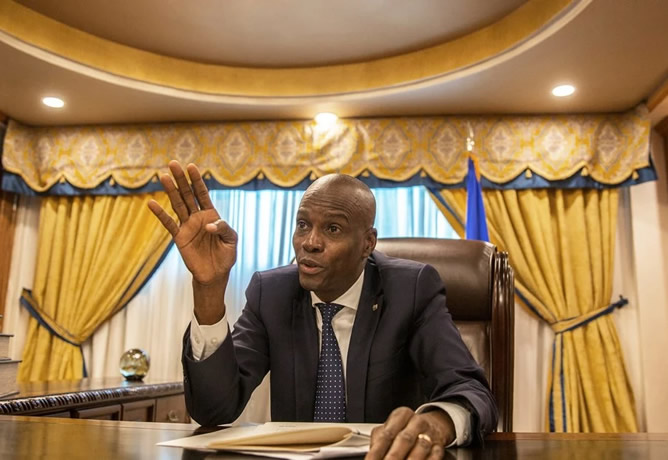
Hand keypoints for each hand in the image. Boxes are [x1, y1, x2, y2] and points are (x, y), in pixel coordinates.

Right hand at [148, 161, 236, 322]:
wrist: (215, 275)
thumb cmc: (225, 256)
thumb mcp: (231, 240)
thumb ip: (223, 228)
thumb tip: (208, 224)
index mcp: (211, 214)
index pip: (203, 193)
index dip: (197, 180)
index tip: (191, 166)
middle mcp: (197, 217)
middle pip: (187, 194)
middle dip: (181, 179)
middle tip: (172, 163)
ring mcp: (187, 226)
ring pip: (177, 205)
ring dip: (170, 191)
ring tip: (162, 176)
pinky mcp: (179, 238)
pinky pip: (169, 224)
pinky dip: (160, 214)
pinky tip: (151, 204)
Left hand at [366, 407, 454, 459]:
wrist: (435, 424)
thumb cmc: (408, 427)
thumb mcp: (392, 426)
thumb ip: (379, 439)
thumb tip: (371, 454)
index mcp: (401, 415)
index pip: (386, 434)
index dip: (376, 451)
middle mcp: (416, 422)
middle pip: (403, 440)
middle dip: (393, 457)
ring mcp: (429, 433)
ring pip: (420, 448)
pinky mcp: (439, 445)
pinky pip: (434, 456)